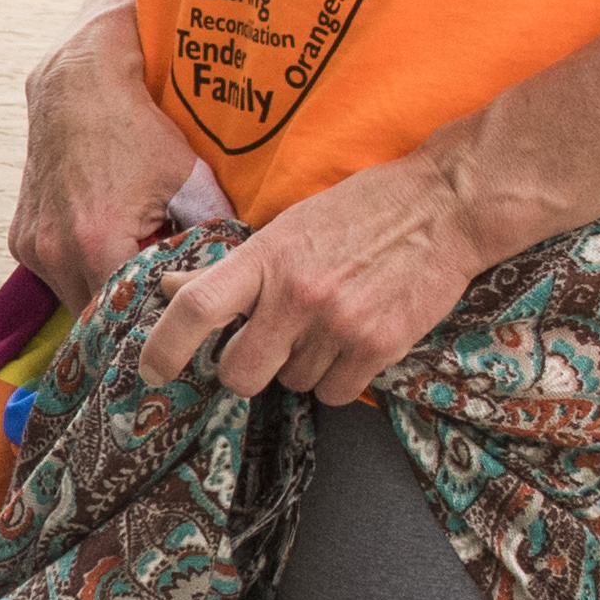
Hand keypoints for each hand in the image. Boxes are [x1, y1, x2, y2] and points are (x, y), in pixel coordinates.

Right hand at [11, 10, 198, 306]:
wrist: (76, 88)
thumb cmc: (136, 129)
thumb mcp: (189, 179)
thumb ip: (213, 231)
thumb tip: (235, 271)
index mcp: (97, 243)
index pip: (128, 316)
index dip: (157, 323)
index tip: (181, 324)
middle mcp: (55, 253)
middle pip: (97, 316)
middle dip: (130, 312)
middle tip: (164, 304)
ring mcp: (32, 249)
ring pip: (74, 297)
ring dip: (104, 292)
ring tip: (137, 270)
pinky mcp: (21, 240)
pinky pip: (56, 274)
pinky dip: (82, 270)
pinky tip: (106, 245)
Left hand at [138, 151, 498, 403]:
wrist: (446, 205)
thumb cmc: (360, 212)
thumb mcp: (288, 227)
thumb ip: (233, 268)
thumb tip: (169, 287)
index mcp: (266, 258)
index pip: (197, 308)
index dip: (165, 346)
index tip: (152, 369)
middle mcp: (297, 295)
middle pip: (240, 373)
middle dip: (246, 370)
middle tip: (267, 345)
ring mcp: (339, 323)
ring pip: (292, 384)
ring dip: (301, 368)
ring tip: (328, 325)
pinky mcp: (380, 345)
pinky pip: (336, 394)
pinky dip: (339, 380)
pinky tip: (353, 343)